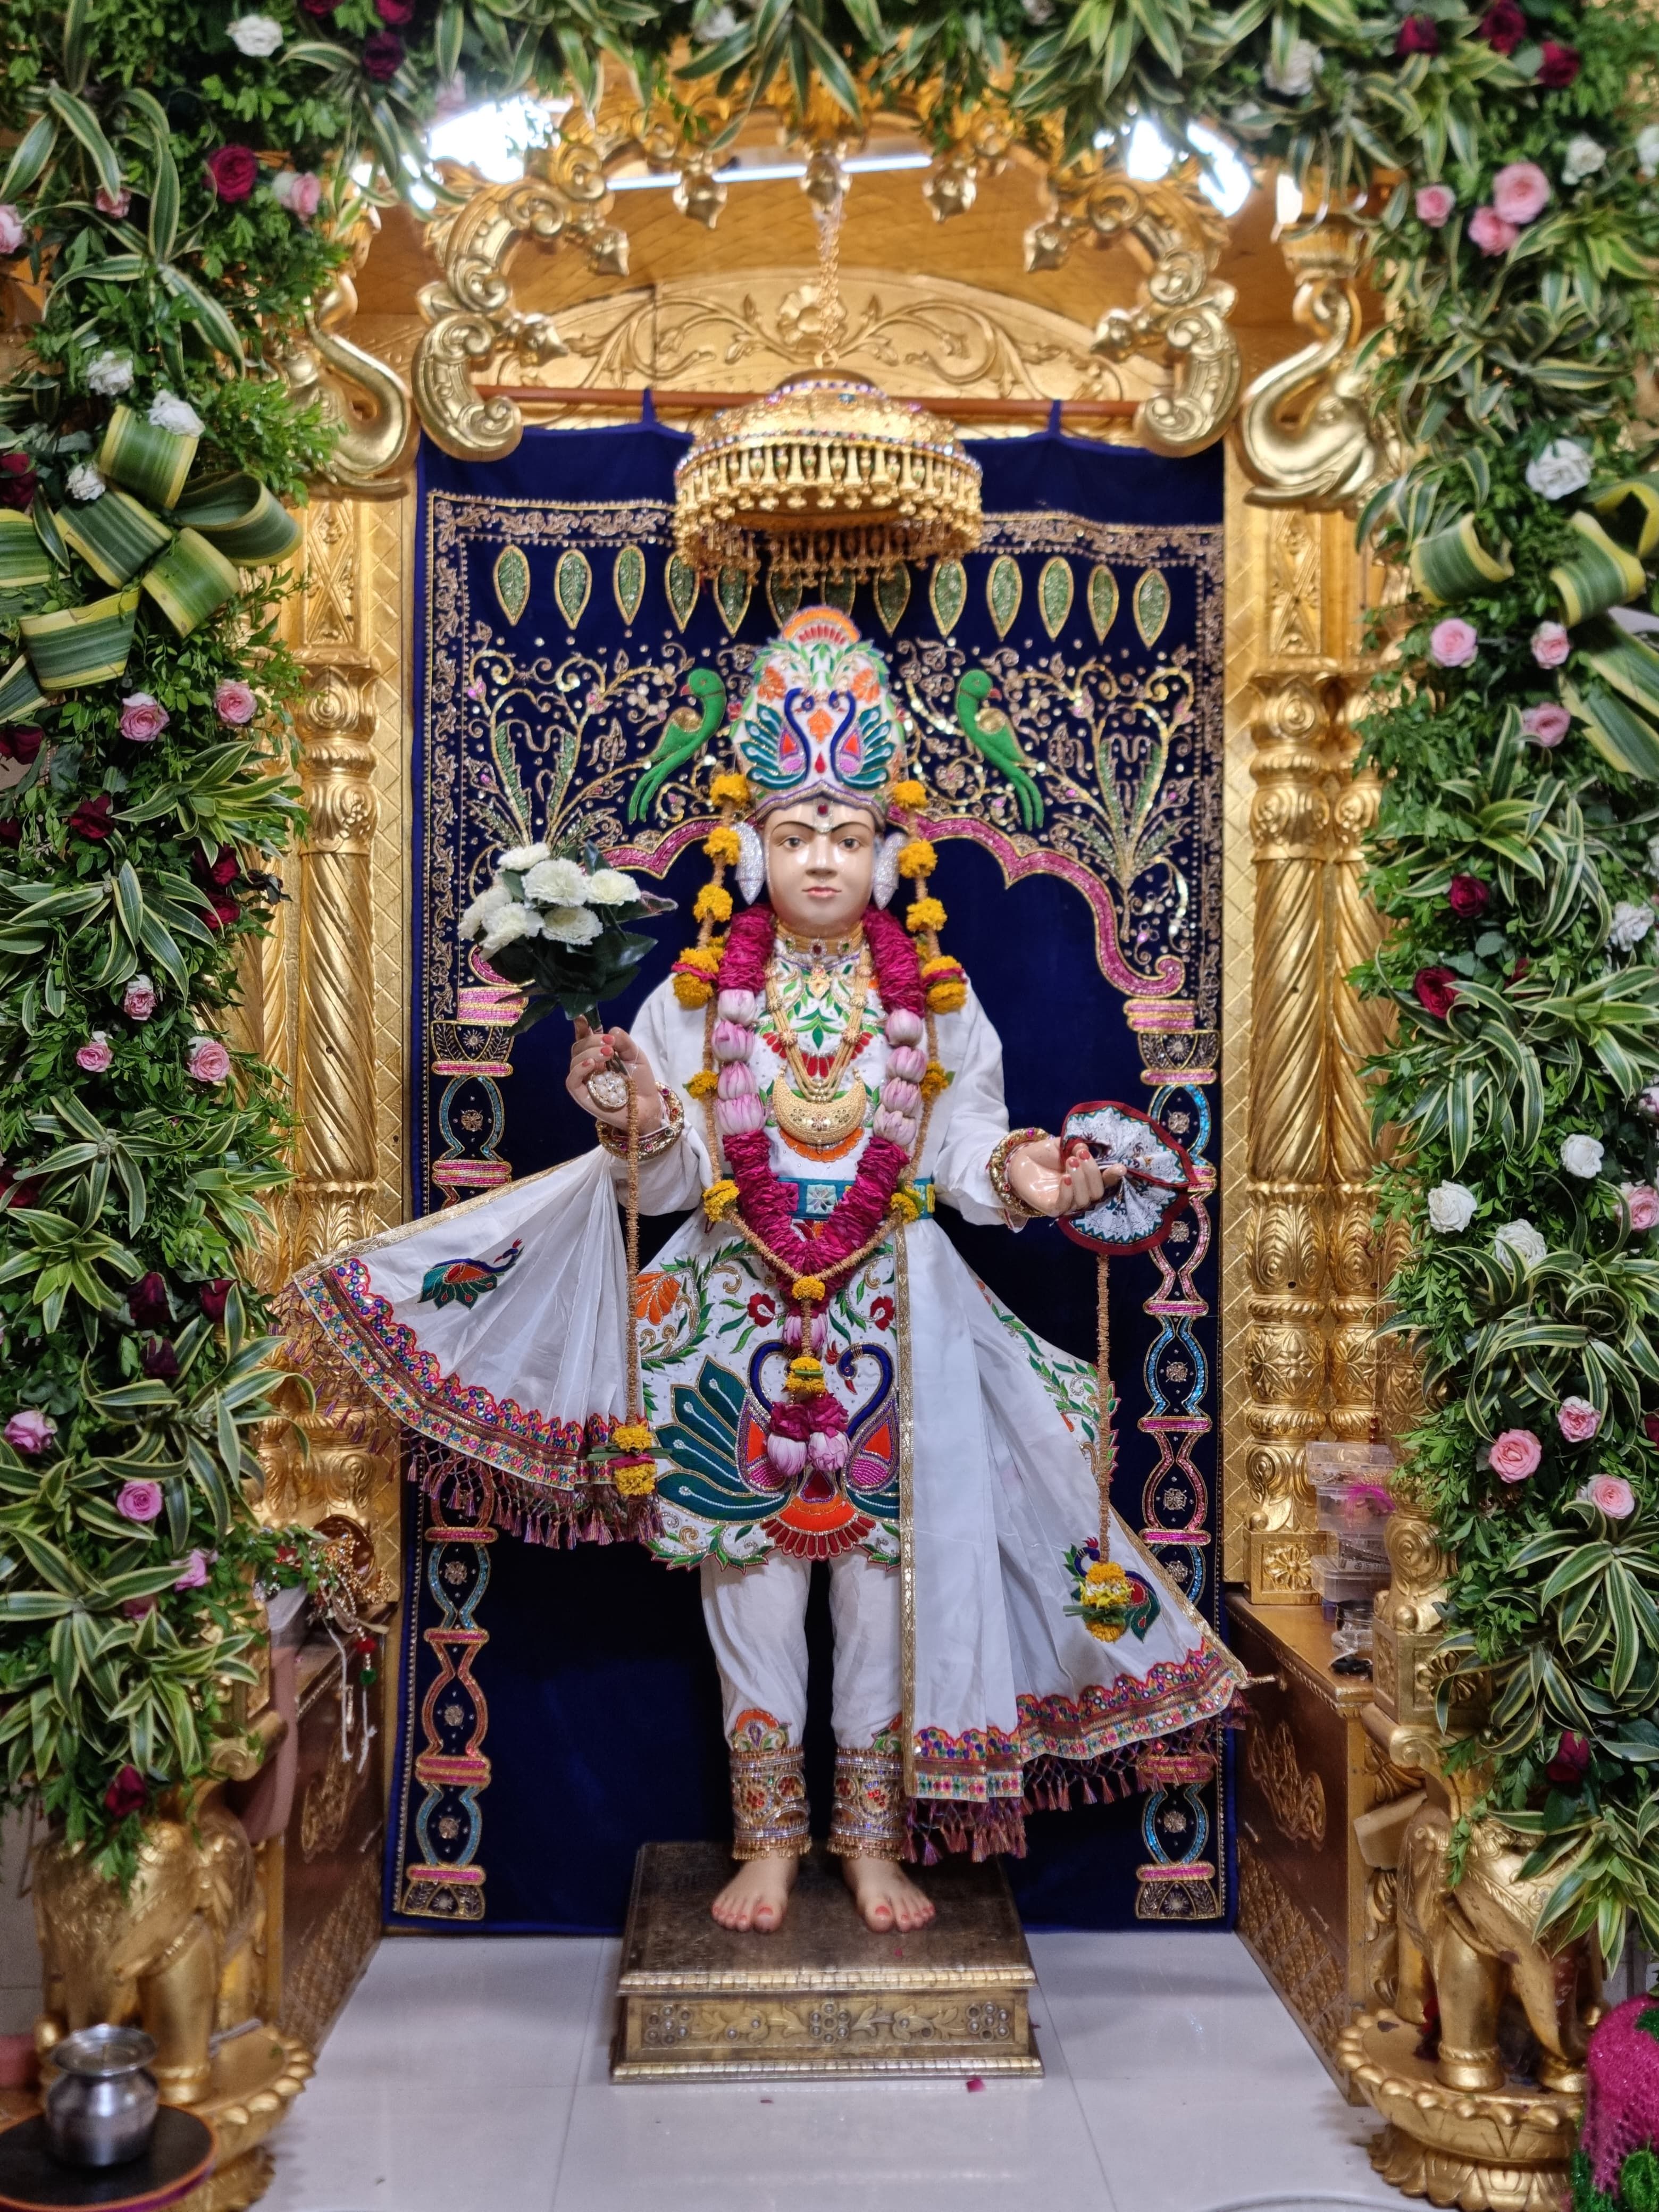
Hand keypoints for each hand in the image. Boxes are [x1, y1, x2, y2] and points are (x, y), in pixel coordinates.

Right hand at [566, 1020, 663, 1131]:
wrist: (647, 1106)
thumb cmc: (640, 1081)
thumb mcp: (635, 1055)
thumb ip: (624, 1041)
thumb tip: (610, 1031)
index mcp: (598, 1054)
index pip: (584, 1037)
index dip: (581, 1026)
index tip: (582, 1016)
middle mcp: (588, 1065)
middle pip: (578, 1046)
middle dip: (592, 1040)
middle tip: (610, 1044)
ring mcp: (584, 1080)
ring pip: (575, 1060)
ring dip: (589, 1052)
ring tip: (608, 1054)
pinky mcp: (582, 1095)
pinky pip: (571, 1080)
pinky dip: (579, 1069)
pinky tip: (592, 1064)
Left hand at [1005, 1135, 1123, 1217]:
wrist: (1019, 1162)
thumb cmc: (1045, 1155)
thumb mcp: (1062, 1146)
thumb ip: (1076, 1146)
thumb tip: (1086, 1147)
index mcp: (1088, 1179)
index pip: (1106, 1181)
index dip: (1114, 1175)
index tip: (1120, 1167)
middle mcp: (1081, 1193)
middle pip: (1097, 1192)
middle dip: (1092, 1173)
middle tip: (1080, 1156)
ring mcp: (1067, 1203)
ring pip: (1084, 1199)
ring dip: (1079, 1179)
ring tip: (1069, 1162)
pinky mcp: (1052, 1208)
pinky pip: (1065, 1205)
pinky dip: (1067, 1192)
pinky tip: (1064, 1178)